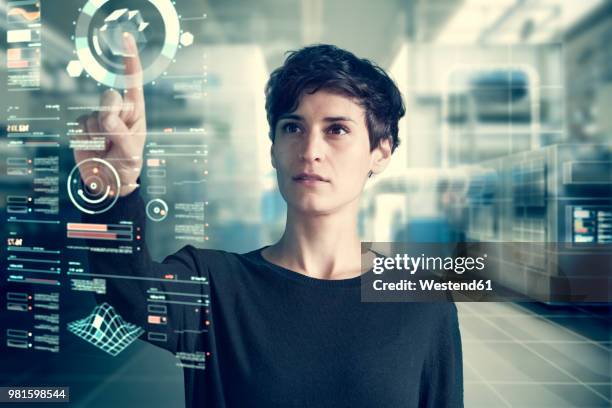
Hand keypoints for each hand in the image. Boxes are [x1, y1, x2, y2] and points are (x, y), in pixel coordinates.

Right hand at [74, 33, 145, 196]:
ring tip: (107, 146)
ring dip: (99, 134)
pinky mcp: (84, 123)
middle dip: (109, 117)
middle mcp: (119, 110)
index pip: (133, 83)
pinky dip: (87, 137)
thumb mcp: (131, 152)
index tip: (125, 38)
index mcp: (136, 112)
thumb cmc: (127, 166)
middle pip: (109, 98)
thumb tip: (107, 115)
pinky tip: (95, 146)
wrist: (109, 181)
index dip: (129, 60)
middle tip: (113, 137)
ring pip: (93, 114)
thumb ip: (121, 132)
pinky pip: (81, 123)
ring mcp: (100, 116)